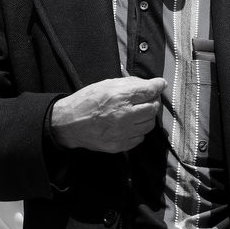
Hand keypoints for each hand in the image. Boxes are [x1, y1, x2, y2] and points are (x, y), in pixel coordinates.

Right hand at [50, 77, 165, 152]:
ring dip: (147, 116)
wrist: (69, 123)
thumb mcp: (105, 84)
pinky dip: (138, 129)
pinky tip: (129, 124)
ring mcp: (123, 132)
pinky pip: (140, 137)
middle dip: (153, 101)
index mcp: (119, 97)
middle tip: (147, 98)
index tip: (160, 84)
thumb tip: (149, 83)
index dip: (157, 86)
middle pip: (153, 108)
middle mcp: (124, 115)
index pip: (149, 91)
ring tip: (137, 111)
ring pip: (149, 124)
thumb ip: (128, 83)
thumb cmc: (86, 101)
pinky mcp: (121, 145)